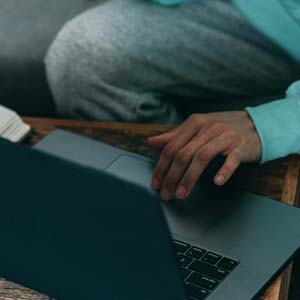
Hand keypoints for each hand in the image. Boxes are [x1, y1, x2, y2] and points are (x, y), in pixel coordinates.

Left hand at [147, 111, 261, 200]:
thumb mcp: (196, 128)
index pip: (171, 147)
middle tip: (166, 193)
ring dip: (189, 178)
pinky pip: (231, 159)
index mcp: (194, 123)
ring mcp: (225, 136)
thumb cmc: (220, 128)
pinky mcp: (240, 146)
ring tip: (181, 193)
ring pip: (202, 157)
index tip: (156, 184)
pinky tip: (217, 182)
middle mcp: (207, 127)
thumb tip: (150, 141)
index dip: (161, 167)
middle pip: (183, 154)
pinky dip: (224, 170)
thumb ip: (174, 136)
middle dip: (171, 176)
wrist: (254, 124)